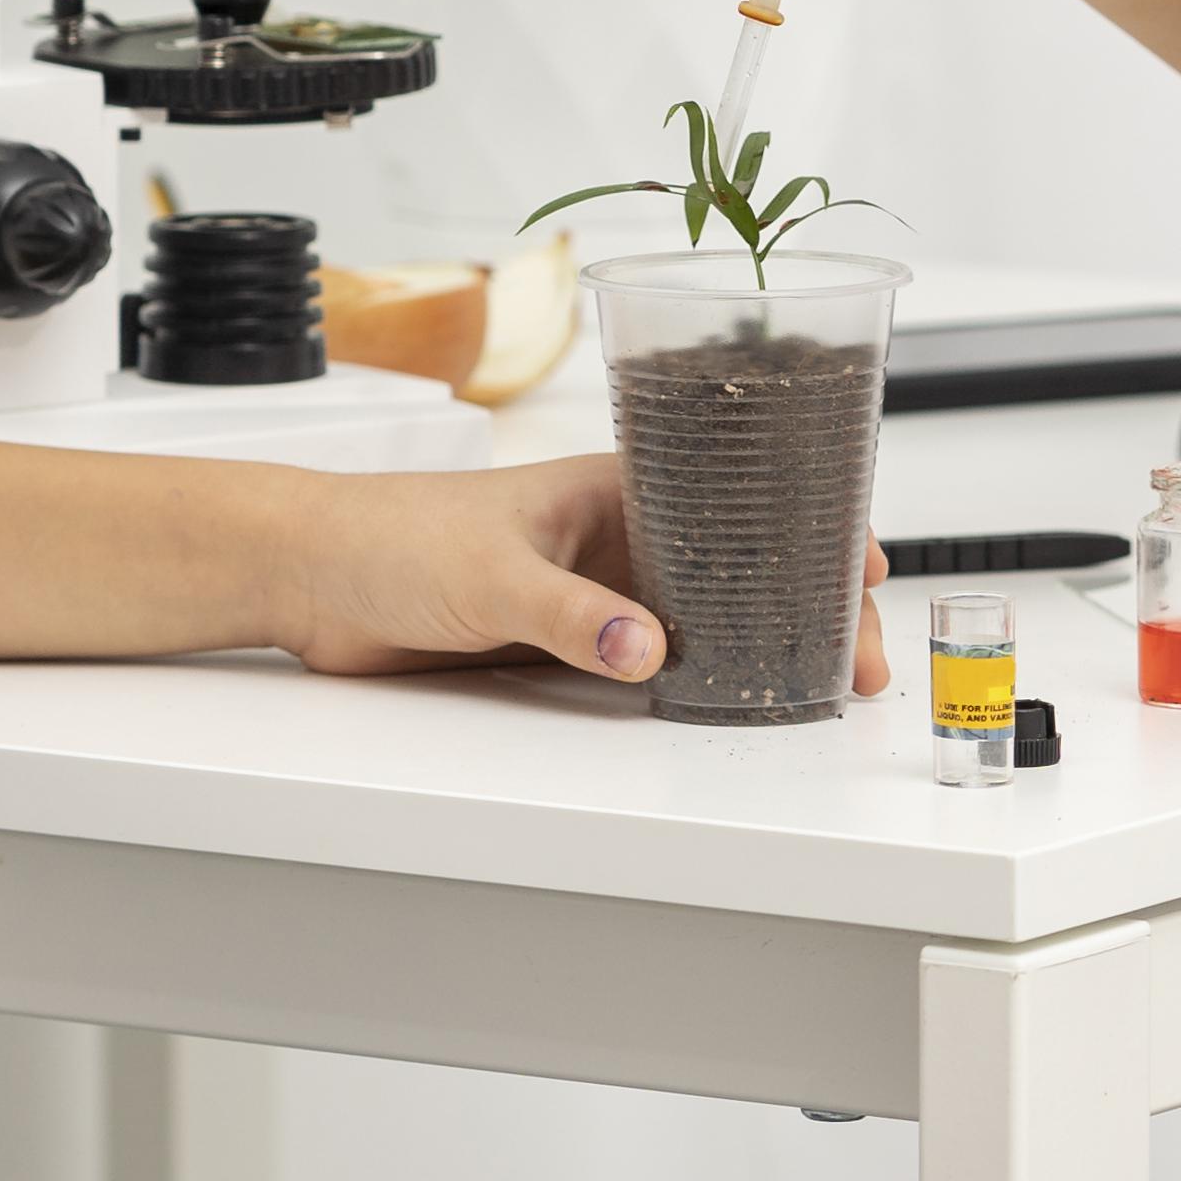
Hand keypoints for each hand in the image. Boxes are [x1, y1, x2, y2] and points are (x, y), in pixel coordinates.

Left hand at [274, 452, 893, 697]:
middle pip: (738, 560)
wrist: (313, 577)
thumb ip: (571, 615)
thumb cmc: (389, 535)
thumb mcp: (492, 572)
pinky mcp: (568, 635)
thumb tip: (646, 652)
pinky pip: (653, 656)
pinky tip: (731, 698)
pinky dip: (700, 676)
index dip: (810, 522)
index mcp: (614, 481)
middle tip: (857, 656)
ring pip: (704, 612)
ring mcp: (598, 583)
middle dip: (804, 602)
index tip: (867, 564)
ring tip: (819, 683)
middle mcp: (618, 530)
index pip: (738, 491)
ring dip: (759, 642)